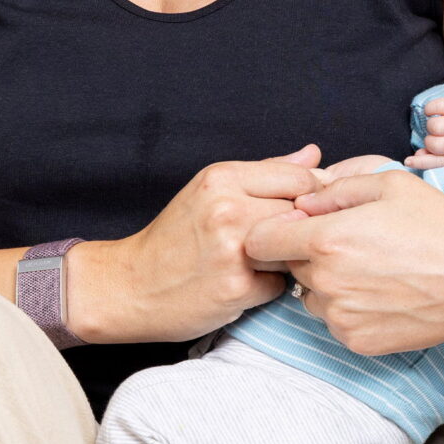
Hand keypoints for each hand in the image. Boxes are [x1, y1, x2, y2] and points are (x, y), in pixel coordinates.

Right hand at [71, 146, 320, 344]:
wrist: (129, 284)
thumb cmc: (174, 239)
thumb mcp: (212, 191)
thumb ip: (266, 172)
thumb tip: (314, 155)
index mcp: (221, 178)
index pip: (299, 178)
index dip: (309, 195)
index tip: (299, 209)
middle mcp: (226, 209)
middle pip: (301, 213)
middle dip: (295, 228)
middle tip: (271, 239)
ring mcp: (232, 250)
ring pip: (294, 248)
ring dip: (283, 258)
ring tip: (256, 261)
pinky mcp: (235, 288)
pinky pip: (279, 286)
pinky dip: (266, 288)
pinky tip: (242, 284)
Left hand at [249, 166, 443, 355]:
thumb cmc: (441, 225)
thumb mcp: (390, 185)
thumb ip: (334, 190)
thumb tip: (302, 204)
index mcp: (327, 240)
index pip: (259, 241)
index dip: (272, 230)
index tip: (295, 227)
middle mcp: (326, 283)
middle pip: (288, 268)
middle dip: (308, 255)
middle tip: (353, 244)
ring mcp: (340, 318)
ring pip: (311, 297)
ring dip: (328, 283)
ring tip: (374, 268)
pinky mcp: (357, 342)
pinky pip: (335, 321)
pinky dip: (350, 308)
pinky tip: (385, 292)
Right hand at [404, 93, 443, 168]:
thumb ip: (433, 155)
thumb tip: (416, 157)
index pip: (440, 162)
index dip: (421, 163)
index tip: (408, 161)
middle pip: (435, 144)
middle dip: (429, 140)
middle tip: (433, 135)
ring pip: (435, 126)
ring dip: (430, 124)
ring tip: (436, 123)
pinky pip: (435, 107)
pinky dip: (429, 108)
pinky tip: (435, 111)